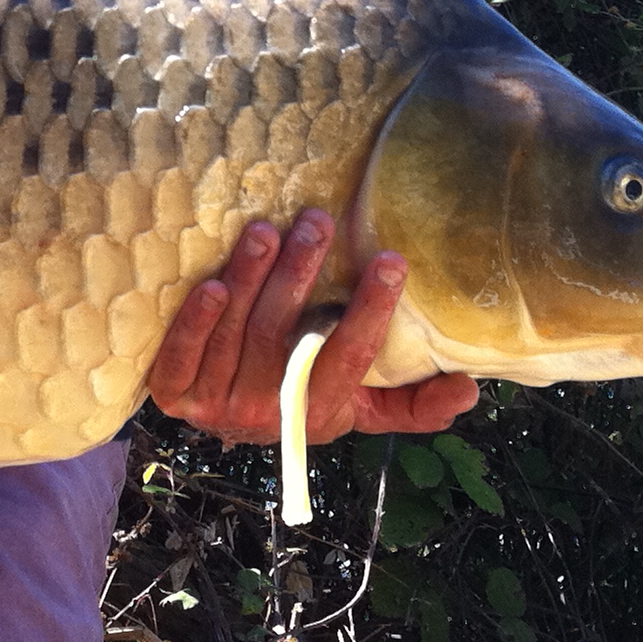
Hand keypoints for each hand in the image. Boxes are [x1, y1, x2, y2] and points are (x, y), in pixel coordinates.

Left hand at [148, 210, 479, 442]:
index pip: (348, 362)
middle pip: (282, 340)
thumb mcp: (361, 410)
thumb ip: (413, 404)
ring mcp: (214, 405)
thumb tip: (470, 387)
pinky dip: (195, 321)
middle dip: (300, 275)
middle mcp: (264, 412)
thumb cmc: (303, 397)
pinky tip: (211, 284)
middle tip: (317, 221)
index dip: (370, 313)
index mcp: (316, 413)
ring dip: (250, 280)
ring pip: (235, 335)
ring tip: (266, 230)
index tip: (390, 261)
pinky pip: (180, 358)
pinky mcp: (172, 393)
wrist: (227, 420)